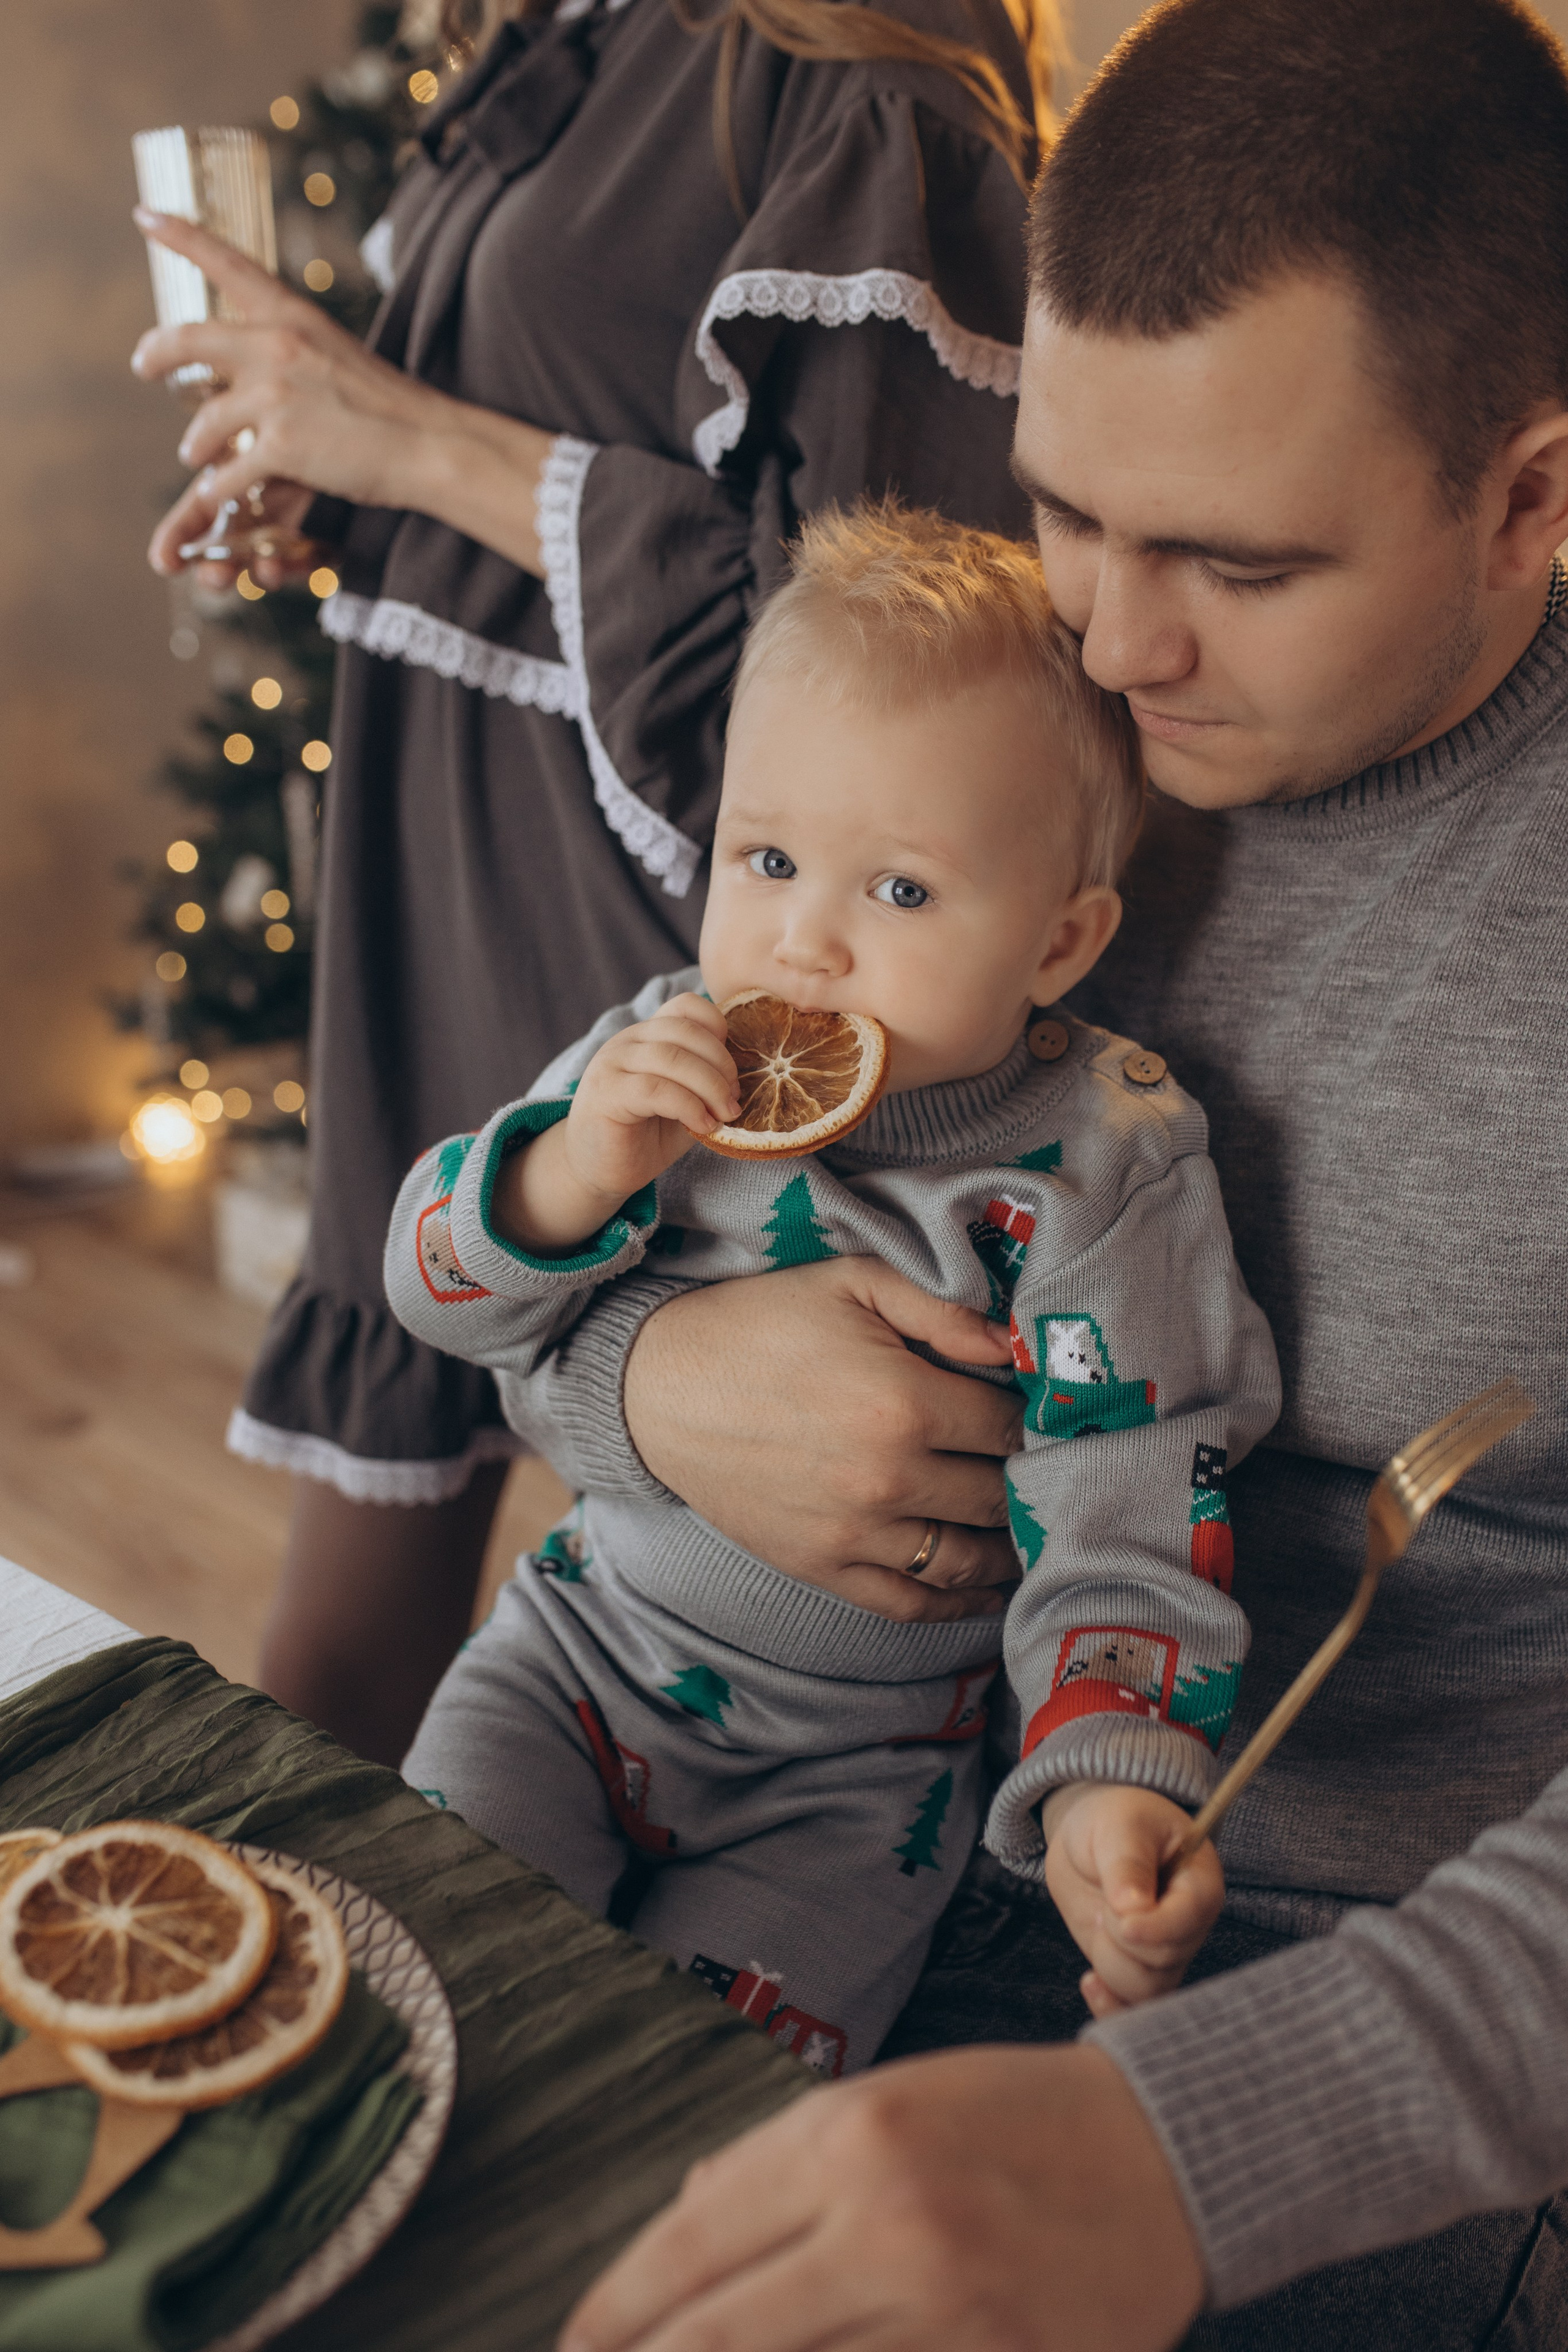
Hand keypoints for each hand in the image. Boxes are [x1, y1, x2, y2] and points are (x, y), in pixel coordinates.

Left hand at [131, 210, 553, 582]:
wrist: (429, 445)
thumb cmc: (391, 408)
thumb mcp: (337, 353)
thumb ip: (293, 350)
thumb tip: (258, 362)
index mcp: (293, 317)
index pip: (227, 263)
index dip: (181, 235)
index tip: (146, 216)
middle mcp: (276, 346)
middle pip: (189, 339)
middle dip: (157, 353)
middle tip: (143, 364)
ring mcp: (277, 396)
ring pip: (206, 422)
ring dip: (196, 445)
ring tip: (196, 457)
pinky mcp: (282, 445)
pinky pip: (228, 472)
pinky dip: (219, 487)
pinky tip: (219, 493)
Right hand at [495, 997, 740, 1251]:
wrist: (598, 1171)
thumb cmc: (645, 1137)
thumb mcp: (685, 1101)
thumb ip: (705, 1080)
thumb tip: (748, 1074)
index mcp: (647, 1036)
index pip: (687, 1006)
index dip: (718, 1031)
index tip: (731, 1070)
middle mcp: (628, 1041)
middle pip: (685, 1031)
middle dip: (721, 1065)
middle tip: (733, 1100)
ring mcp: (613, 1064)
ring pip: (672, 1057)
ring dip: (709, 1087)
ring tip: (723, 1114)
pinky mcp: (607, 1094)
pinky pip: (657, 1089)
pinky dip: (689, 1107)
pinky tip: (702, 1125)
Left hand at [559, 2044, 1204, 2351]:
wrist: (1173, 2152)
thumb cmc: (1019, 2118)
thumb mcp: (894, 2101)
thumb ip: (785, 2159)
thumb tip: (687, 2214)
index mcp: (851, 2133)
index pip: (691, 2240)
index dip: (616, 2307)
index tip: (573, 2344)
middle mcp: (885, 2218)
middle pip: (717, 2330)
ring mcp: (944, 2304)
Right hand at [623, 1255, 1020, 1621]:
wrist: (659, 1387)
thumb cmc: (759, 1324)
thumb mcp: (851, 1282)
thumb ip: (942, 1309)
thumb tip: (1015, 1348)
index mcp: (903, 1403)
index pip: (1009, 1429)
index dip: (1037, 1423)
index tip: (1045, 1418)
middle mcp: (887, 1479)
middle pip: (998, 1497)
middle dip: (1030, 1484)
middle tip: (1048, 1473)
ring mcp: (853, 1534)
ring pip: (966, 1560)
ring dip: (1010, 1550)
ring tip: (1035, 1534)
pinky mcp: (820, 1567)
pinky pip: (909, 1603)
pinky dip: (959, 1605)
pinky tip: (988, 1591)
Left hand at [1042, 1784, 1223, 2016]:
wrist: (1092, 1833)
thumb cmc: (1115, 1818)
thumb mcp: (1118, 1825)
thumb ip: (1126, 1864)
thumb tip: (1133, 1910)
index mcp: (1199, 1883)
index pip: (1188, 1921)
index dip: (1153, 1928)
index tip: (1118, 1916)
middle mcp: (1190, 1925)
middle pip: (1164, 1960)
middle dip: (1121, 1936)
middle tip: (1104, 1899)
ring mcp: (1165, 1951)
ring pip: (1146, 1989)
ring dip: (1109, 1962)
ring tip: (1099, 1919)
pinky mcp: (1138, 1969)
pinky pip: (1133, 2007)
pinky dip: (1109, 2004)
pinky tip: (1089, 1982)